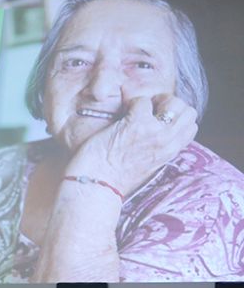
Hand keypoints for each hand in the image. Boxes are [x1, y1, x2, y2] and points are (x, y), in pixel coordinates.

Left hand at [64, 92, 197, 195]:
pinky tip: (121, 115)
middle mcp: (167, 142)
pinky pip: (142, 101)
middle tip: (150, 111)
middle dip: (170, 104)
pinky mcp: (135, 125)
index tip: (159, 120)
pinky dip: (132, 103)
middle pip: (189, 111)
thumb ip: (156, 151)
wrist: (96, 186)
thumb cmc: (113, 178)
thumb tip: (154, 136)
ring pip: (174, 102)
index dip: (177, 118)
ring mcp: (154, 132)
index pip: (192, 126)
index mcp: (170, 153)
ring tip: (138, 111)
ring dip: (156, 100)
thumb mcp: (146, 167)